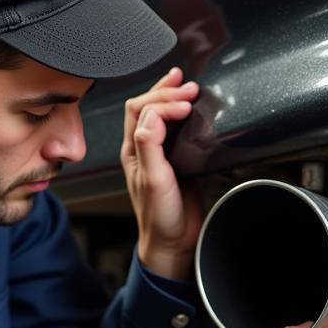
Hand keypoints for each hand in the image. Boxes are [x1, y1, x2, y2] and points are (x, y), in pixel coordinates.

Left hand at [120, 67, 202, 278]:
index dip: (162, 101)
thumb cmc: (159, 217)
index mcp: (132, 150)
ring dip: (173, 96)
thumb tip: (151, 116)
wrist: (175, 242)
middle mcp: (144, 147)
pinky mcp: (179, 159)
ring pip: (162, 114)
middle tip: (190, 88)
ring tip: (189, 85)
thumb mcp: (154, 181)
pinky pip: (178, 129)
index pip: (141, 110)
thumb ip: (150, 147)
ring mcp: (161, 152)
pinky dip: (185, 113)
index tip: (184, 106)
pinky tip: (195, 108)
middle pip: (148, 105)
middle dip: (167, 91)